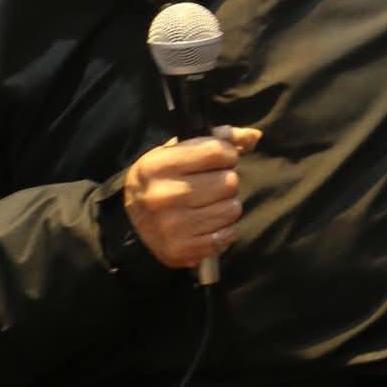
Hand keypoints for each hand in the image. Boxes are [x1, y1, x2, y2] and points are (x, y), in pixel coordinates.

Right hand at [123, 126, 262, 271]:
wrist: (132, 223)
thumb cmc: (162, 180)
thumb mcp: (177, 151)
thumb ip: (218, 138)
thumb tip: (254, 136)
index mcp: (159, 165)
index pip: (217, 152)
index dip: (227, 154)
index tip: (219, 160)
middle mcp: (163, 195)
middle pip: (229, 182)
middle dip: (226, 181)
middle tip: (211, 186)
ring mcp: (172, 226)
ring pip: (232, 209)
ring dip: (226, 206)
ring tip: (208, 205)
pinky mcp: (181, 250)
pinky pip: (226, 236)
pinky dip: (222, 230)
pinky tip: (206, 224)